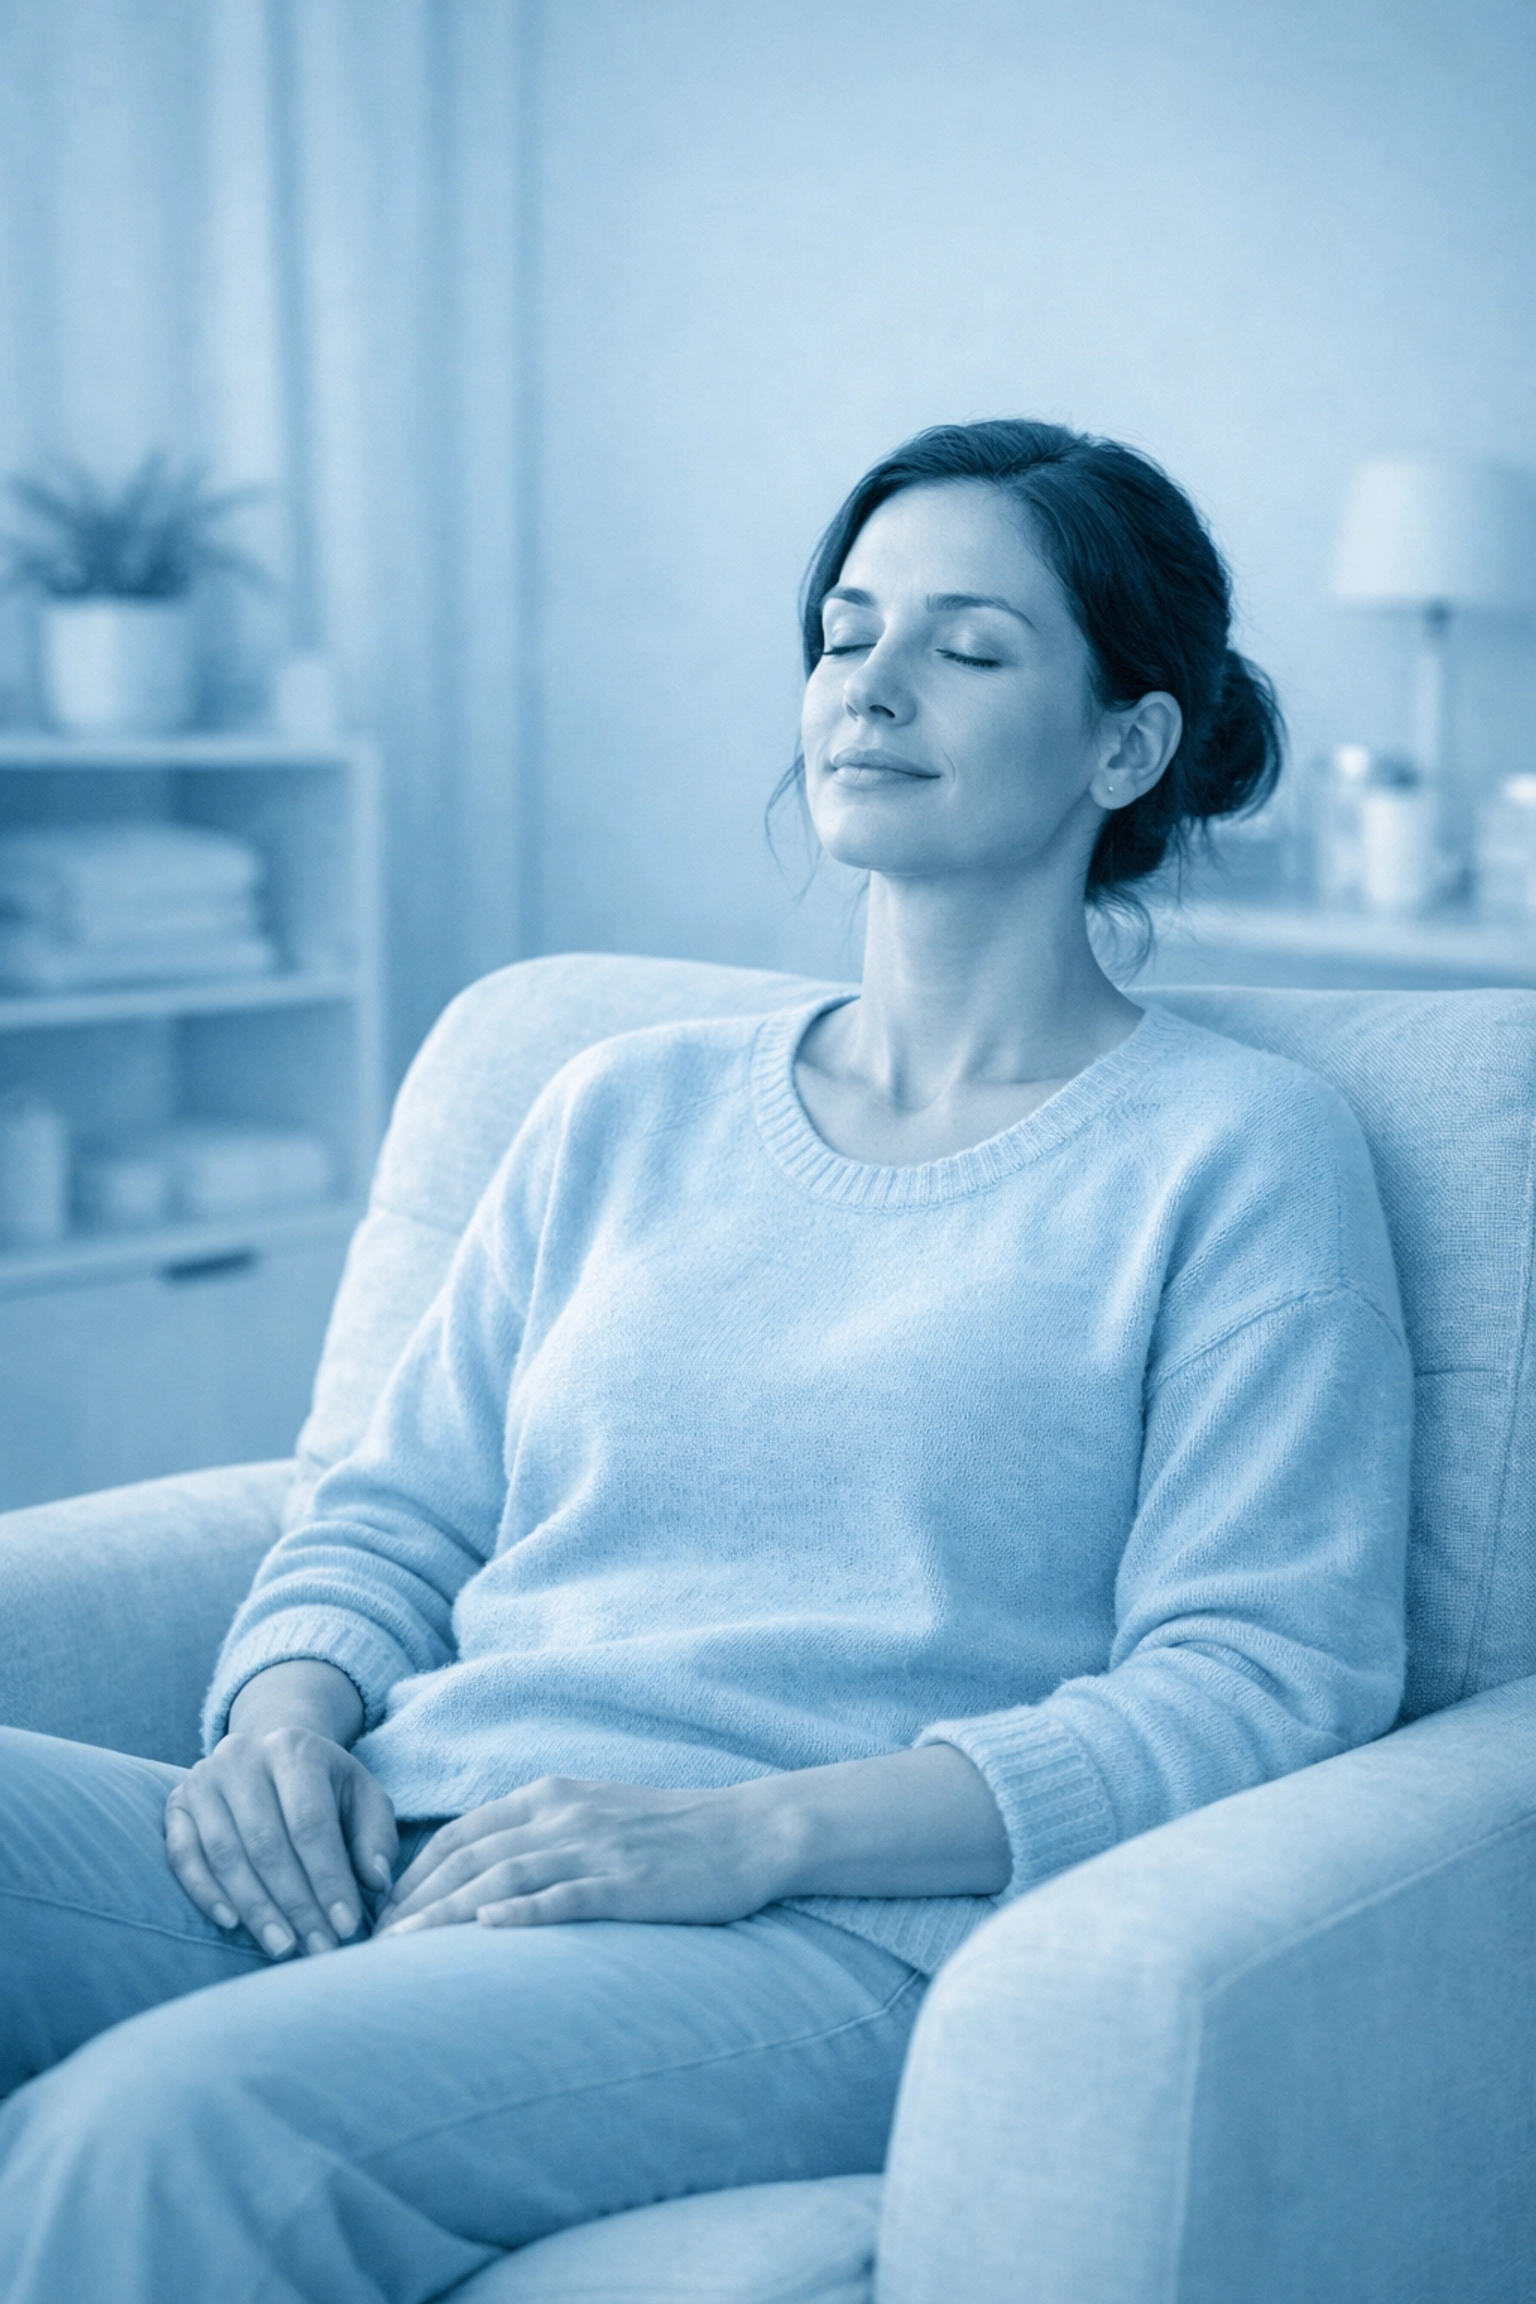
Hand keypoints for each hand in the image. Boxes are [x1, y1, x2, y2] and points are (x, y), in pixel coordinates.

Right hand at [165, 1725, 398, 1960]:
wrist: (270, 1757)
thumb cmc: (324, 1787)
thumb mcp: (362, 1797)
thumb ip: (375, 1836)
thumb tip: (375, 1882)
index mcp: (294, 1748)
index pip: (311, 1823)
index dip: (328, 1878)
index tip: (346, 1926)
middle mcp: (242, 1757)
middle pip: (267, 1844)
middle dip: (296, 1904)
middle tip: (318, 1948)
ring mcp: (203, 1780)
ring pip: (225, 1855)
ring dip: (255, 1909)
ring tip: (283, 1947)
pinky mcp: (176, 1804)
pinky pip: (183, 1856)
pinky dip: (205, 1893)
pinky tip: (232, 1923)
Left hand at [376, 1776, 776, 1934]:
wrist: (748, 1832)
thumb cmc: (670, 1831)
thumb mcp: (595, 1813)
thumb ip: (541, 1833)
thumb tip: (481, 1875)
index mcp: (551, 1796)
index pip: (462, 1833)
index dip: (413, 1872)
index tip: (378, 1911)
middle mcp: (564, 1816)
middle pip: (469, 1857)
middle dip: (413, 1900)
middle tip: (369, 1943)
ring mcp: (596, 1849)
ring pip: (503, 1877)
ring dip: (445, 1912)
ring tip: (401, 1950)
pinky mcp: (628, 1885)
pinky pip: (565, 1897)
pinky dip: (521, 1913)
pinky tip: (485, 1930)